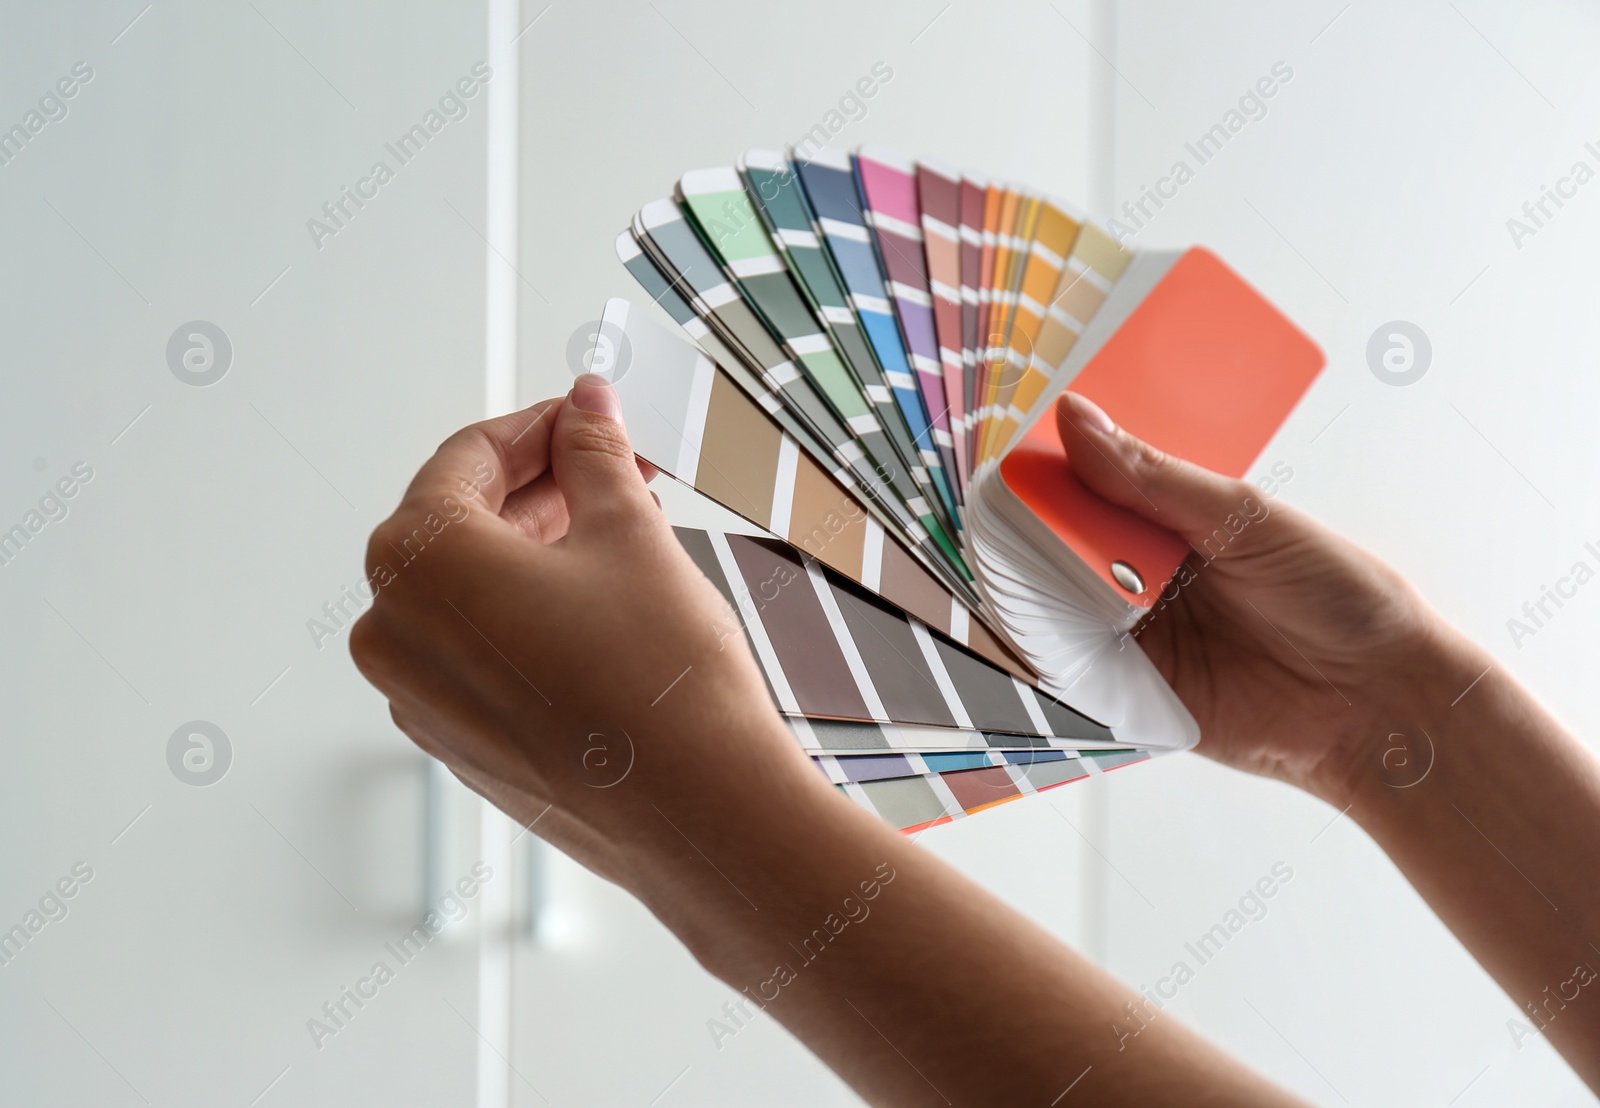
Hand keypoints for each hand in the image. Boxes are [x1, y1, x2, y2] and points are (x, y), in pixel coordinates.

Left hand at [349, 375, 833, 902]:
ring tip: (621, 531)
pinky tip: (599, 602)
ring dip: (538, 551)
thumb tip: (585, 408)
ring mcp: (418, 698)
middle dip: (543, 489)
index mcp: (416, 561)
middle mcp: (394, 632)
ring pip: (470, 593)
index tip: (587, 419)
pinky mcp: (458, 744)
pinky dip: (527, 614)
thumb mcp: (630, 534)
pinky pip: (478, 653)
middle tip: (617, 469)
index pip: (468, 459)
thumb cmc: (661, 680)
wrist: (699, 812)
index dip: (540, 428)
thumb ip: (593, 456)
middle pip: (461, 525)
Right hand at [1055, 391, 1480, 802]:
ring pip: (1054, 604)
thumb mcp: (1244, 516)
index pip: (1088, 485)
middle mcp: (1144, 575)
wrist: (1380, 701)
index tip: (1019, 459)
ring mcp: (1135, 636)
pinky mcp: (1131, 693)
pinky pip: (1071, 668)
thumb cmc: (1341, 597)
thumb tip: (1076, 419)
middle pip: (1061, 545)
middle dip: (1035, 529)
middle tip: (1013, 516)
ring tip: (1025, 568)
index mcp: (1172, 520)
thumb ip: (1153, 477)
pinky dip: (1049, 649)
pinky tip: (1041, 625)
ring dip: (1035, 587)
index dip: (1052, 471)